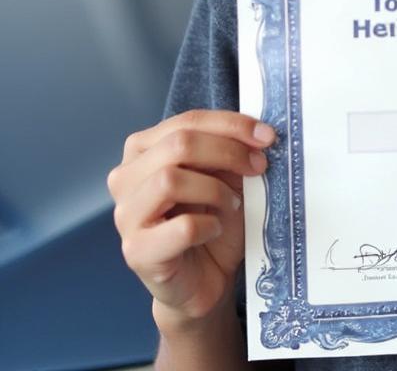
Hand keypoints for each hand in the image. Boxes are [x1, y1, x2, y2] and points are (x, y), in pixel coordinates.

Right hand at [107, 109, 275, 328]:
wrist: (205, 278)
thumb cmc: (213, 221)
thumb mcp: (226, 176)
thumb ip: (230, 150)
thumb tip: (259, 133)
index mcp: (143, 150)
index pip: (187, 121)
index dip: (231, 124)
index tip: (267, 136)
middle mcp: (125, 178)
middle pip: (178, 144)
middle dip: (228, 151)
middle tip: (258, 166)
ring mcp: (125, 215)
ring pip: (170, 180)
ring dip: (215, 189)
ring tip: (232, 203)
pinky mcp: (136, 251)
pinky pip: (180, 227)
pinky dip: (208, 225)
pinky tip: (215, 229)